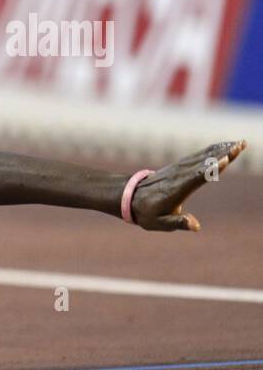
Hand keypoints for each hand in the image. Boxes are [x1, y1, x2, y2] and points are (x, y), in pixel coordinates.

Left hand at [130, 140, 245, 231]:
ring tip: (240, 143)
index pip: (197, 177)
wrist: (129, 197)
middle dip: (223, 154)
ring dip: (222, 149)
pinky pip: (198, 156)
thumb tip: (196, 226)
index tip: (225, 159)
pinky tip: (225, 145)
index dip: (211, 168)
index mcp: (177, 190)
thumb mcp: (159, 223)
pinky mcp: (179, 166)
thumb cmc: (146, 213)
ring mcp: (179, 169)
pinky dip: (213, 150)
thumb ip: (178, 223)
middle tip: (241, 145)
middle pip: (204, 163)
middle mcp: (179, 176)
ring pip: (203, 157)